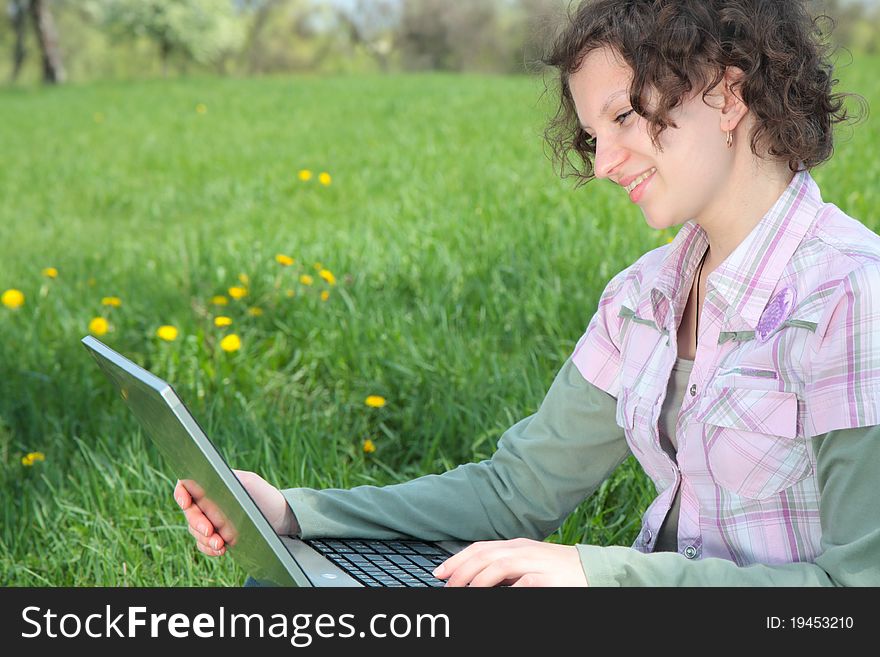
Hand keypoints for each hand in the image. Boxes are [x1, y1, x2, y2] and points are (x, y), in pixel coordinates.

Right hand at [174, 469, 297, 556]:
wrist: (280, 518)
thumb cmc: (265, 495)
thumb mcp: (250, 482)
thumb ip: (229, 479)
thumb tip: (206, 482)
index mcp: (212, 484)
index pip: (186, 486)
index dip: (181, 493)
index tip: (186, 503)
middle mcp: (207, 503)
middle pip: (190, 512)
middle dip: (197, 523)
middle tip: (209, 531)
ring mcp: (210, 521)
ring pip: (195, 530)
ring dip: (204, 539)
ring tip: (220, 544)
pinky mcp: (216, 537)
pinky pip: (204, 544)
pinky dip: (209, 548)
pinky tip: (220, 550)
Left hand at [432, 538, 588, 586]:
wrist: (592, 569)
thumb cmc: (557, 570)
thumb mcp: (528, 562)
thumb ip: (505, 567)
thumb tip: (476, 577)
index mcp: (516, 545)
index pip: (479, 548)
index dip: (457, 560)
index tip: (440, 573)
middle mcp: (522, 550)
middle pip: (484, 556)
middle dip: (461, 571)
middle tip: (448, 588)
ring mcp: (536, 562)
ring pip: (499, 566)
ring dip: (478, 581)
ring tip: (466, 593)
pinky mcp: (548, 578)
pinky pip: (525, 582)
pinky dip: (509, 589)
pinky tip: (496, 597)